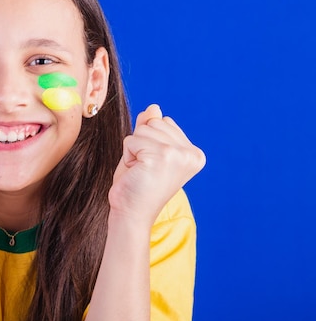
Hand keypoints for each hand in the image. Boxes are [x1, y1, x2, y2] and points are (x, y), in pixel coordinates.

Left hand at [108, 104, 205, 226]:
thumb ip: (151, 129)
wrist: (131, 213)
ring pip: (142, 130)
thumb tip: (154, 107)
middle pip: (154, 122)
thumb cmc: (137, 185)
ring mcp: (178, 154)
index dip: (149, 142)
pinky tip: (136, 173)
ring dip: (133, 150)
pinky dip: (127, 155)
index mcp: (194, 153)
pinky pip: (131, 140)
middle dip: (141, 143)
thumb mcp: (145, 151)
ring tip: (140, 171)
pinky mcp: (161, 156)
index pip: (164, 122)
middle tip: (144, 170)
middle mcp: (191, 153)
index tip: (153, 166)